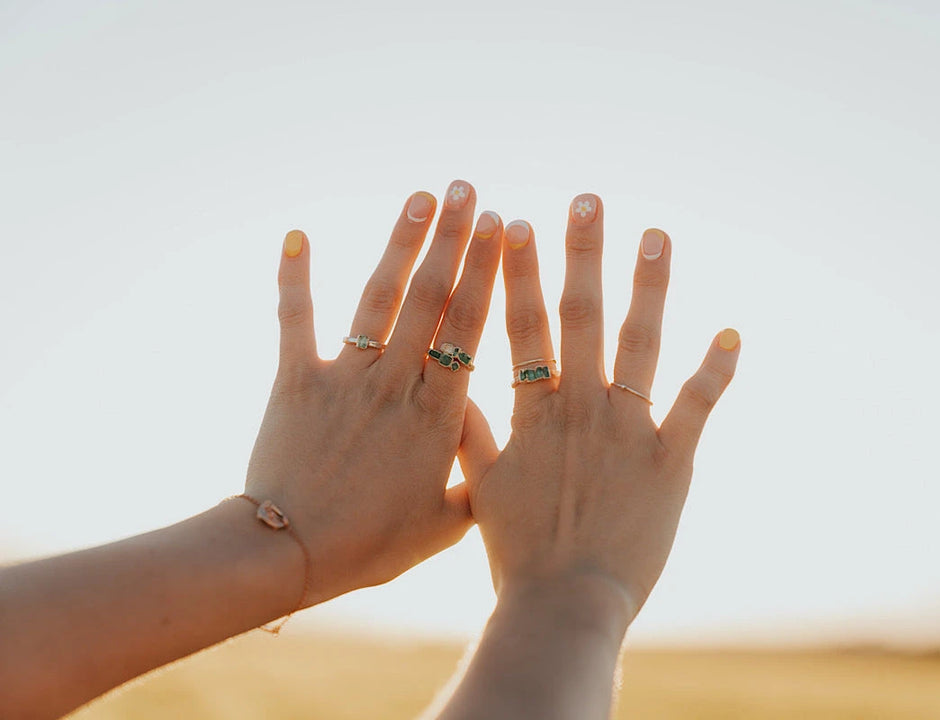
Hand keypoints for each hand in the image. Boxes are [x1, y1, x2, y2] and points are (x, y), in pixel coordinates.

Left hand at [245, 180, 502, 604]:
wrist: (291, 555)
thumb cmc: (373, 546)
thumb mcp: (447, 524)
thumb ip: (481, 479)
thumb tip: (510, 451)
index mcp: (439, 415)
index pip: (470, 329)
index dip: (487, 274)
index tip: (503, 229)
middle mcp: (396, 384)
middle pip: (430, 299)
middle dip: (452, 240)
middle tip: (468, 191)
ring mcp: (345, 378)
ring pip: (378, 298)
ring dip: (400, 243)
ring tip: (420, 197)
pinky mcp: (295, 381)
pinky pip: (295, 319)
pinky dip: (295, 275)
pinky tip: (296, 231)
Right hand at [459, 194, 739, 621]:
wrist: (564, 607)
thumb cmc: (518, 555)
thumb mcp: (481, 491)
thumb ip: (474, 437)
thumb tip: (456, 397)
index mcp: (532, 414)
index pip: (520, 327)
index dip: (518, 272)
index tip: (513, 223)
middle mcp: (579, 408)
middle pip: (578, 316)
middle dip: (581, 253)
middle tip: (587, 199)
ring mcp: (627, 430)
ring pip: (638, 342)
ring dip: (648, 285)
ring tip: (655, 234)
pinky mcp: (671, 459)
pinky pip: (697, 404)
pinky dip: (716, 368)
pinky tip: (731, 331)